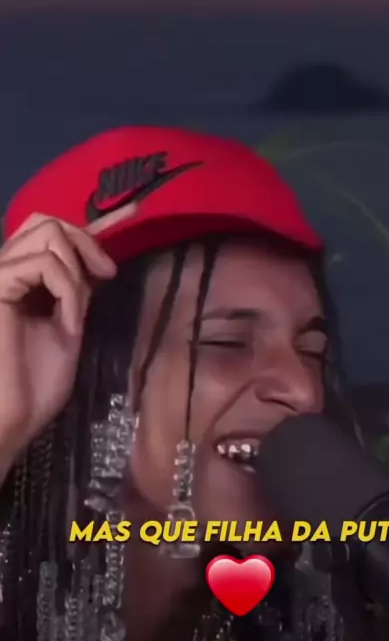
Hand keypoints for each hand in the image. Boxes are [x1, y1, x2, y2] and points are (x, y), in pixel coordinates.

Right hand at [0, 204, 135, 475]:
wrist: (12, 419)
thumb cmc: (34, 387)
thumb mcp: (66, 330)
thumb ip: (75, 293)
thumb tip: (93, 264)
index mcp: (18, 281)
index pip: (49, 233)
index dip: (89, 229)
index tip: (124, 234)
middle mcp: (4, 271)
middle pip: (46, 221)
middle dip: (85, 242)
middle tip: (105, 276)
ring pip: (48, 233)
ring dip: (76, 273)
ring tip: (75, 316)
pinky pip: (44, 265)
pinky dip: (68, 292)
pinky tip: (68, 324)